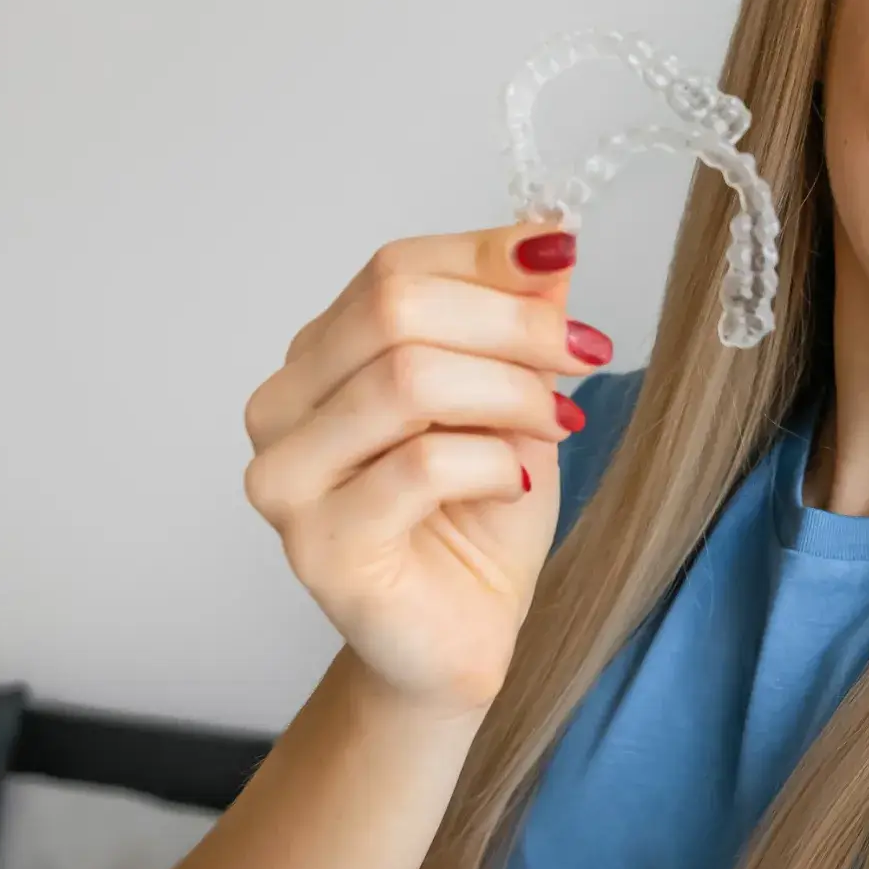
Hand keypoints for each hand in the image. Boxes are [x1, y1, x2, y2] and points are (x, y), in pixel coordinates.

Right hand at [241, 225, 609, 715]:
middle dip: (511, 323)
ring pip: (407, 380)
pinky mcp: (318, 545)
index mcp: (320, 355)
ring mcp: (287, 478)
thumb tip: (548, 234)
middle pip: (394, 308)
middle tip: (585, 350)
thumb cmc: (479, 513)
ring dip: (511, 394)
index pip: (393, 267)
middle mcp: (282, 406)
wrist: (463, 633)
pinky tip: (517, 482)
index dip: (486, 257)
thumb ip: (517, 317)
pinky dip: (494, 463)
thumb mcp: (515, 394)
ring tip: (560, 422)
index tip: (564, 261)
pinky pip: (420, 466)